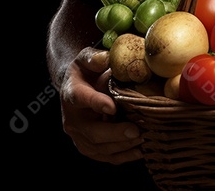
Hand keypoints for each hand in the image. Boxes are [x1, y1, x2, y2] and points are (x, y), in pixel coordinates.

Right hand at [59, 46, 143, 163]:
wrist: (76, 88)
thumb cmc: (86, 72)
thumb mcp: (87, 59)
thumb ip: (95, 57)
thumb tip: (107, 58)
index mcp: (71, 92)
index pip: (80, 98)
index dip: (96, 103)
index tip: (112, 106)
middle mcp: (72, 119)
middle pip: (91, 131)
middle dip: (114, 133)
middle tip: (136, 131)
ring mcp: (79, 136)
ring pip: (98, 148)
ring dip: (121, 146)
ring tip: (142, 139)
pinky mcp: (88, 147)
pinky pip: (104, 156)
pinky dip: (122, 156)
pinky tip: (140, 151)